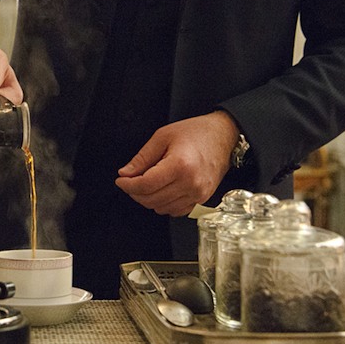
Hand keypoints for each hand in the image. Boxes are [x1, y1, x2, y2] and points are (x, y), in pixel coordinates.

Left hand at [114, 111, 239, 216]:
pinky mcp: (202, 199)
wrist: (223, 135)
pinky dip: (163, 204)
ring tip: (146, 184)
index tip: (121, 180)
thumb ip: (142, 158)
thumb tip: (126, 173)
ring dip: (148, 199)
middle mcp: (191, 183)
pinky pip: (176, 211)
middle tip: (130, 181)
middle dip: (135, 192)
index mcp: (180, 165)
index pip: (146, 185)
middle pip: (151, 199)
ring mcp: (198, 194)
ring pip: (161, 208)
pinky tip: (161, 190)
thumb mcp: (162, 137)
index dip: (128, 185)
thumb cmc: (196, 132)